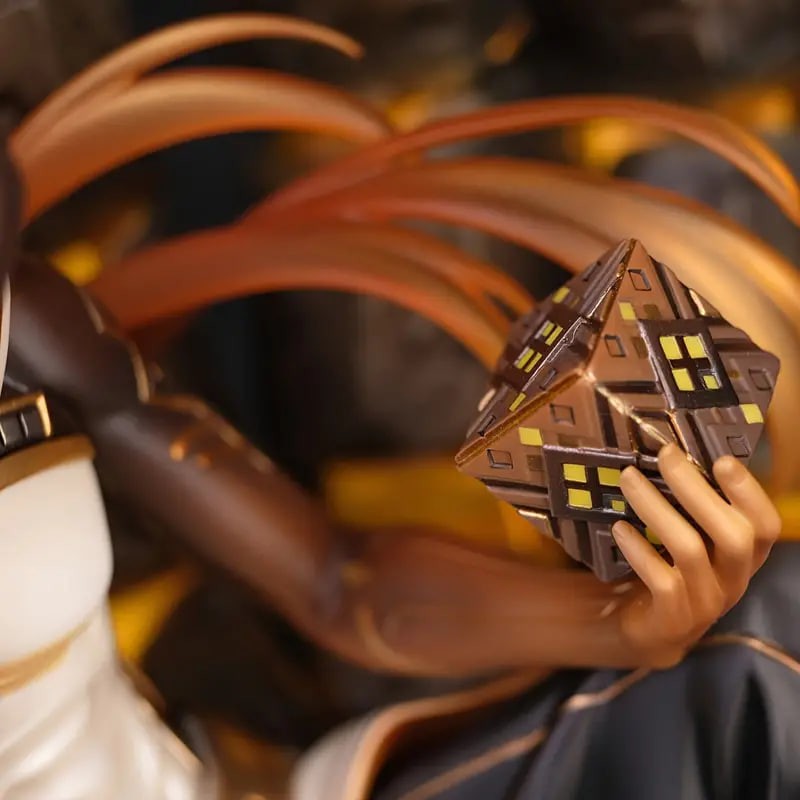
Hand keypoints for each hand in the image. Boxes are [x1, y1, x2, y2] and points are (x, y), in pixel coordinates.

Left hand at [610, 443, 780, 668]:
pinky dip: (639, 550)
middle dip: (698, 490)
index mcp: (744, 556)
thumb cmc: (671, 569)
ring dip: (656, 508)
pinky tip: (619, 528)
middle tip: (665, 455)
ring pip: (690, 550)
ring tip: (628, 478)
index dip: (750, 492)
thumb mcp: (690, 538)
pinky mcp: (674, 618)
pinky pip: (662, 581)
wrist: (647, 630)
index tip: (722, 459)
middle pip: (733, 534)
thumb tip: (671, 453)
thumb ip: (692, 508)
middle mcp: (733, 579)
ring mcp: (706, 602)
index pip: (765, 525)